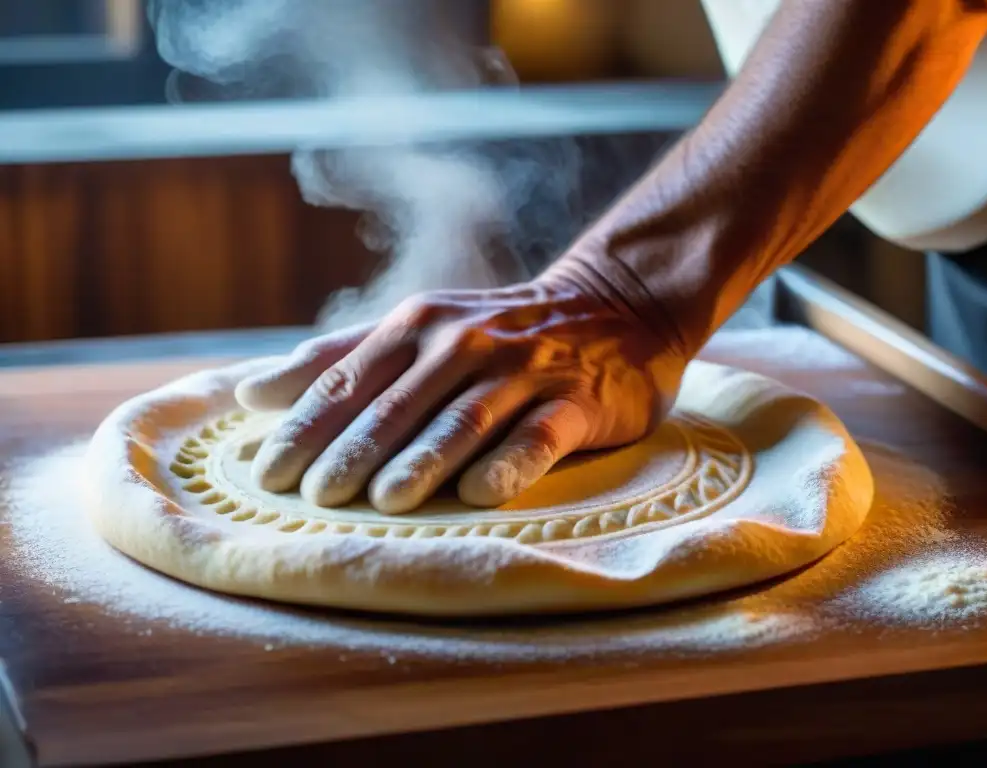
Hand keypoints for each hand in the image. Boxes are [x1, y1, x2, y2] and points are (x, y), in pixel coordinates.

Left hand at [234, 267, 686, 513]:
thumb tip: (250, 392)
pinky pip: (539, 434)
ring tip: (385, 501)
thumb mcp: (416, 329)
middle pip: (397, 404)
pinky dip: (511, 462)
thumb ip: (338, 359)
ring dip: (423, 459)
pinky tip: (482, 494)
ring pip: (462, 418)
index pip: (348, 381)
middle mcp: (463, 344)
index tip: (267, 476)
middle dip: (352, 451)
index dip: (306, 428)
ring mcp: (522, 372)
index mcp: (416, 326)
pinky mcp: (575, 402)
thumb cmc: (496, 332)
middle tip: (314, 499)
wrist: (611, 309)